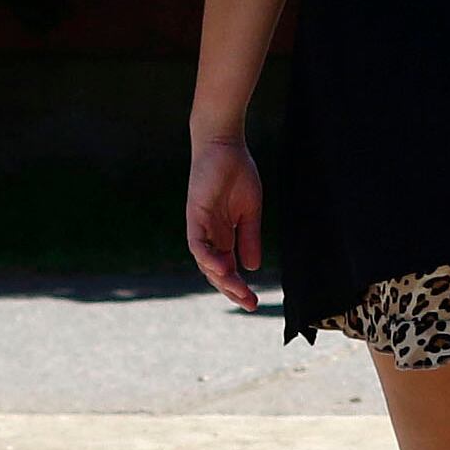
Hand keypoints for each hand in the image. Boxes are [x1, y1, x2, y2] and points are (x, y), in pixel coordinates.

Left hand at [186, 137, 265, 310]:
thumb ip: (249, 238)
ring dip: (221, 279)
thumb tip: (251, 267)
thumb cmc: (238, 173)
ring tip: (239, 291)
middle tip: (249, 304)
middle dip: (231, 289)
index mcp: (223, 235)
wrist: (225, 145)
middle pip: (215, 271)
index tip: (254, 302)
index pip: (228, 268)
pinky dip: (208, 258)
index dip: (239, 286)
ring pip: (205, 262)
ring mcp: (200, 227)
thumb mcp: (250, 212)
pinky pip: (197, 244)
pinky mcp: (194, 216)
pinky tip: (223, 268)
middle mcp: (210, 235)